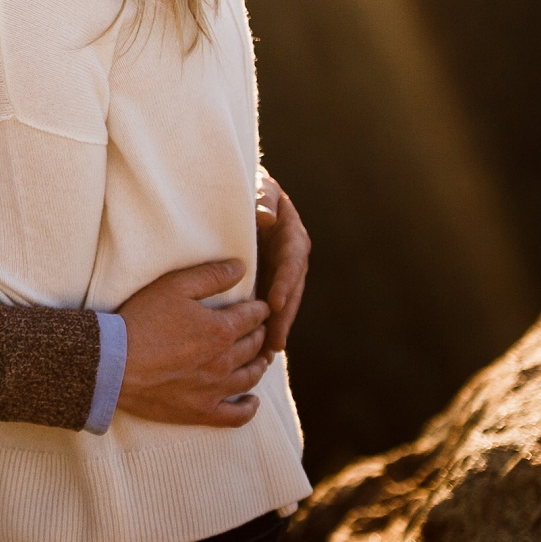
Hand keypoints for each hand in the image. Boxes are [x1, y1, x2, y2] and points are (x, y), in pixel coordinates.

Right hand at [114, 257, 269, 427]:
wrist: (112, 363)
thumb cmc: (140, 321)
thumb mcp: (173, 287)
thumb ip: (211, 276)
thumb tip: (241, 268)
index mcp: (221, 329)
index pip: (253, 317)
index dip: (260, 309)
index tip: (260, 306)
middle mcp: (225, 360)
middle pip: (254, 346)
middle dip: (260, 334)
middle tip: (259, 329)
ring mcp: (215, 389)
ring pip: (250, 377)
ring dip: (259, 364)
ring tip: (260, 358)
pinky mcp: (201, 411)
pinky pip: (236, 415)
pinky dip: (249, 408)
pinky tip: (252, 401)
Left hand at [255, 170, 311, 362]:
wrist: (248, 197)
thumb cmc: (253, 190)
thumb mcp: (259, 189)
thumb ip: (263, 200)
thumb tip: (266, 217)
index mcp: (293, 237)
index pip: (292, 262)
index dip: (285, 283)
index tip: (276, 302)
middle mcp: (292, 259)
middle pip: (291, 291)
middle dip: (284, 317)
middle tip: (274, 340)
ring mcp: (281, 274)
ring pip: (283, 304)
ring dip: (277, 327)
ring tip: (268, 352)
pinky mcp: (269, 282)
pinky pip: (270, 306)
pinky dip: (266, 325)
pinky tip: (258, 348)